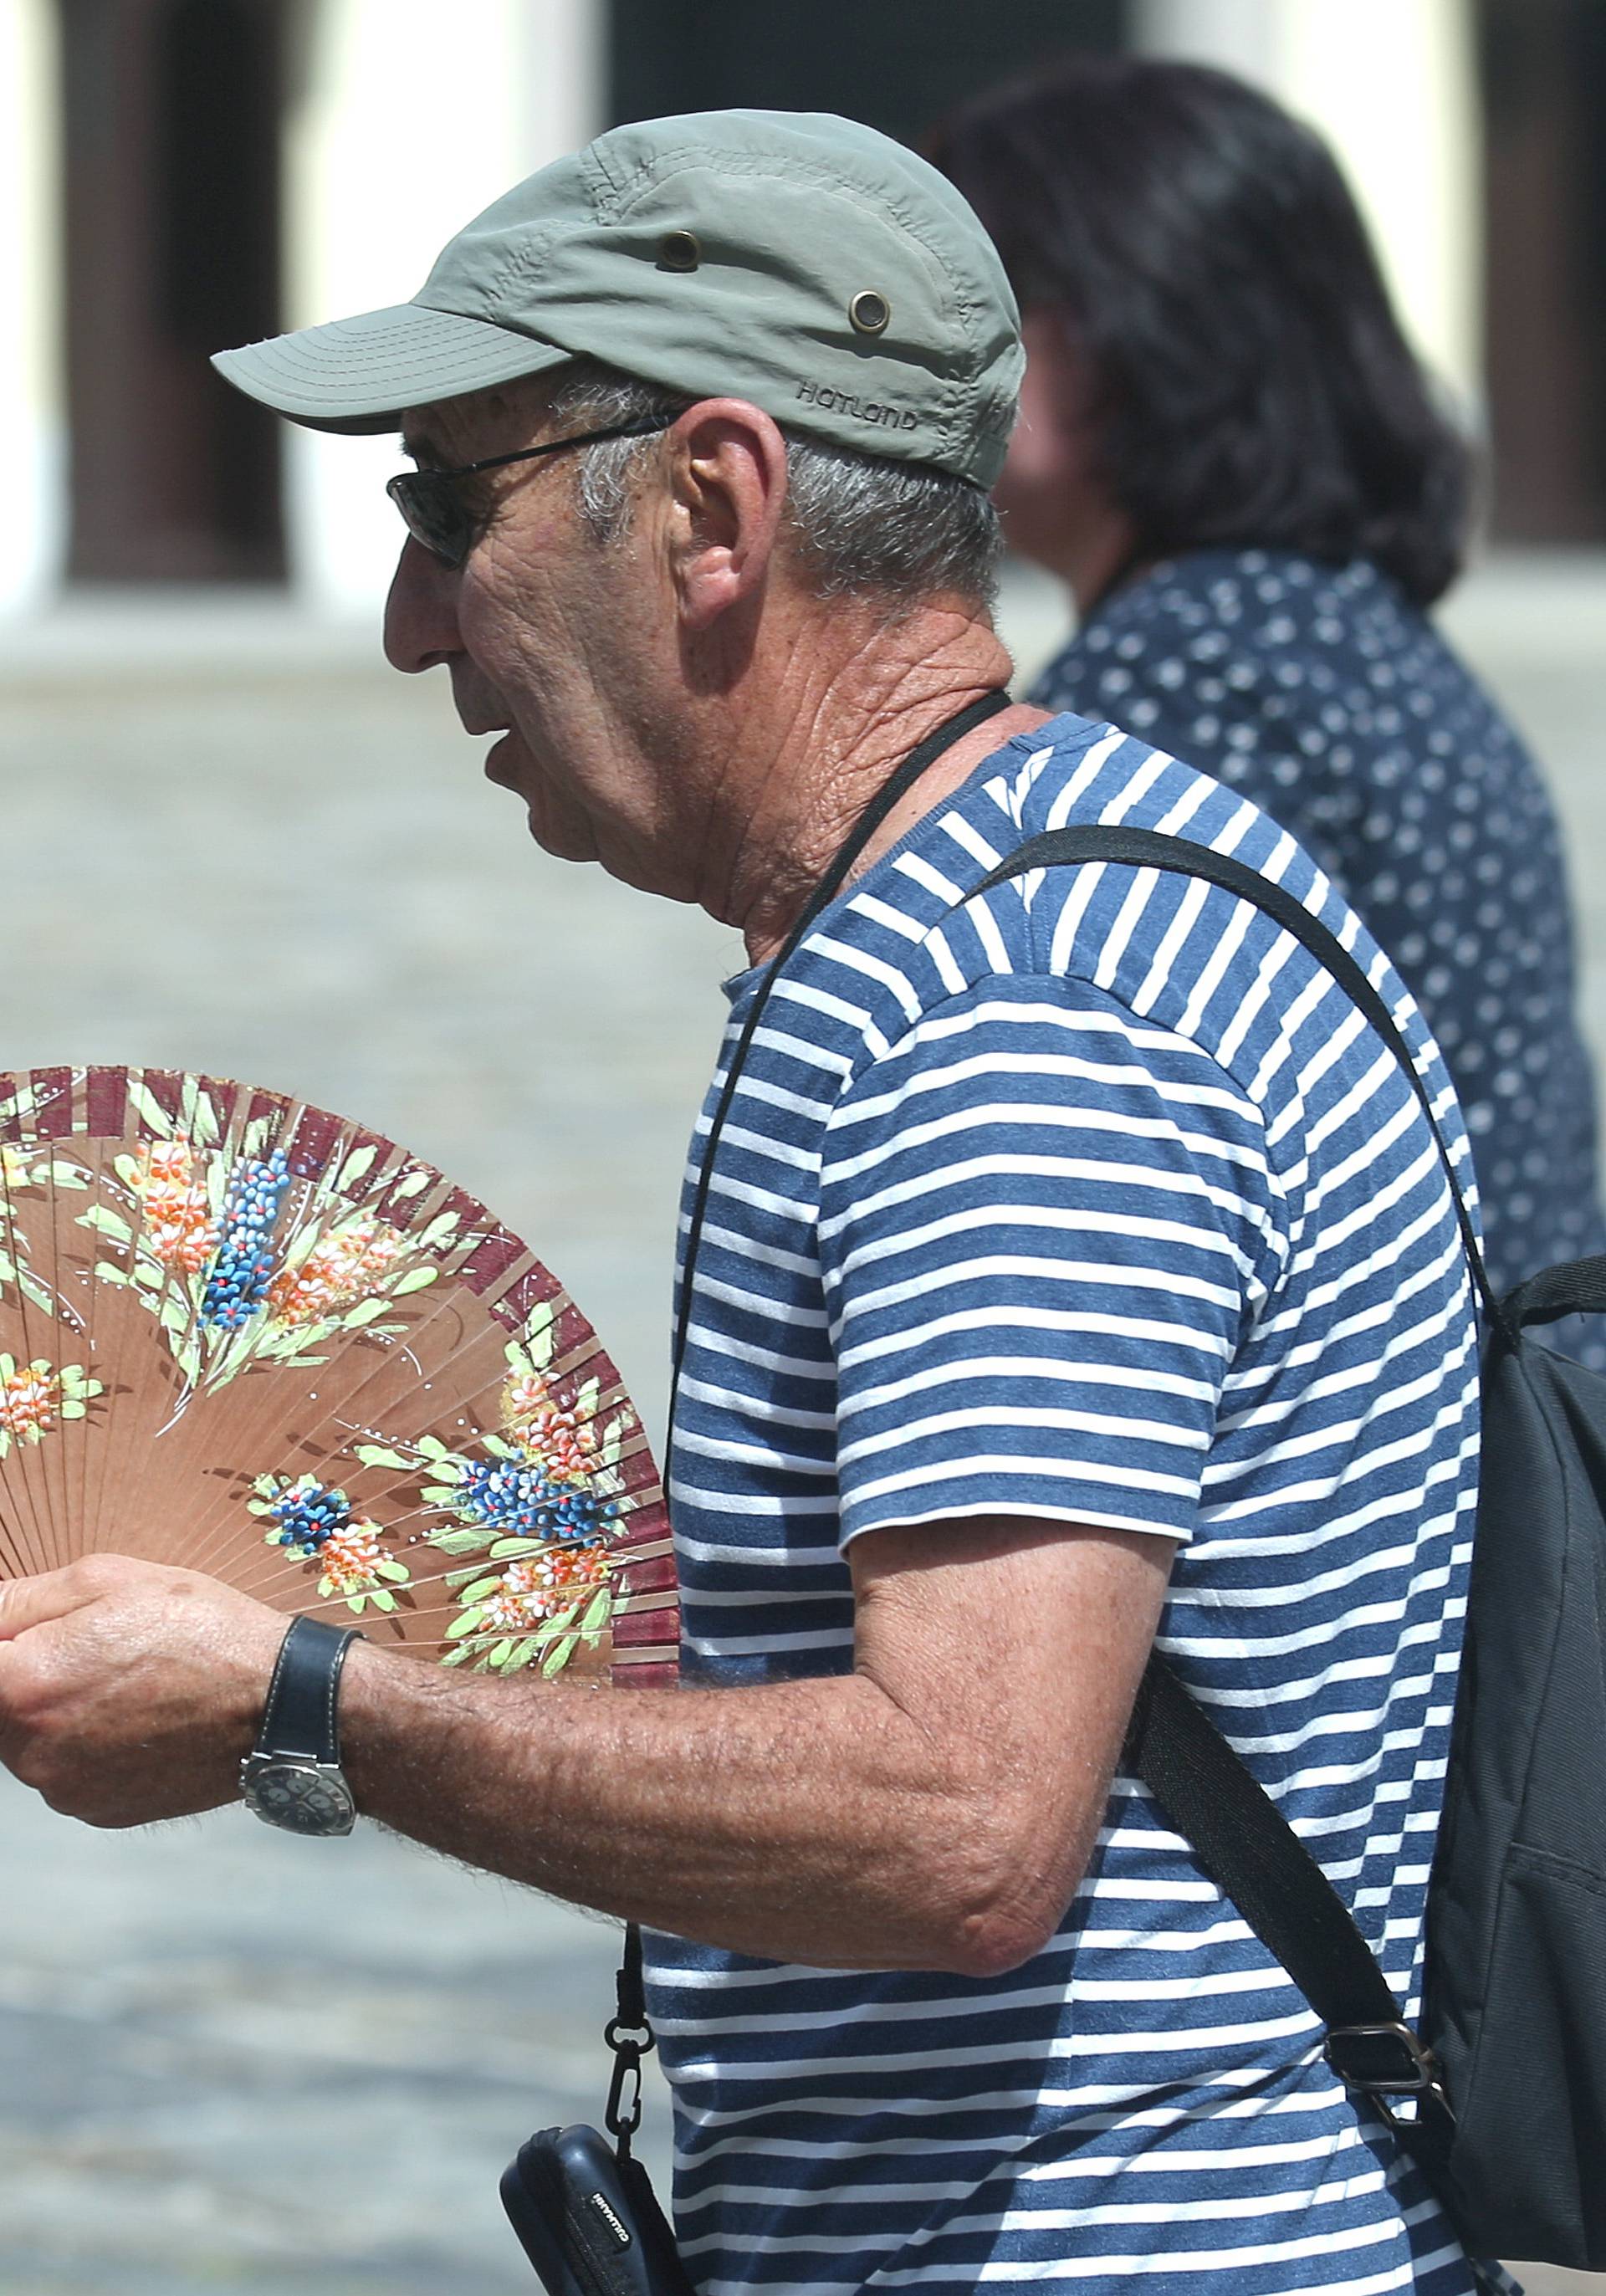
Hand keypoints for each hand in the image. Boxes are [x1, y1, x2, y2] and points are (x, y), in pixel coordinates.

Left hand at [0, 1556, 287, 1826]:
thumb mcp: (112, 1579)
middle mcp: (31, 1751)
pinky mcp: (98, 1812)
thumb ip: (22, 1598)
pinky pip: (69, 1774)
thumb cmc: (201, 1630)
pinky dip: (89, 1748)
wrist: (277, 1702)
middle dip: (28, 1678)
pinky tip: (139, 1720)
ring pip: (31, 1743)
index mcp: (24, 1684)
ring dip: (56, 1715)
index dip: (9, 1643)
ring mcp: (64, 1790)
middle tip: (94, 1652)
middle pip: (1, 1707)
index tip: (41, 1640)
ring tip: (126, 1685)